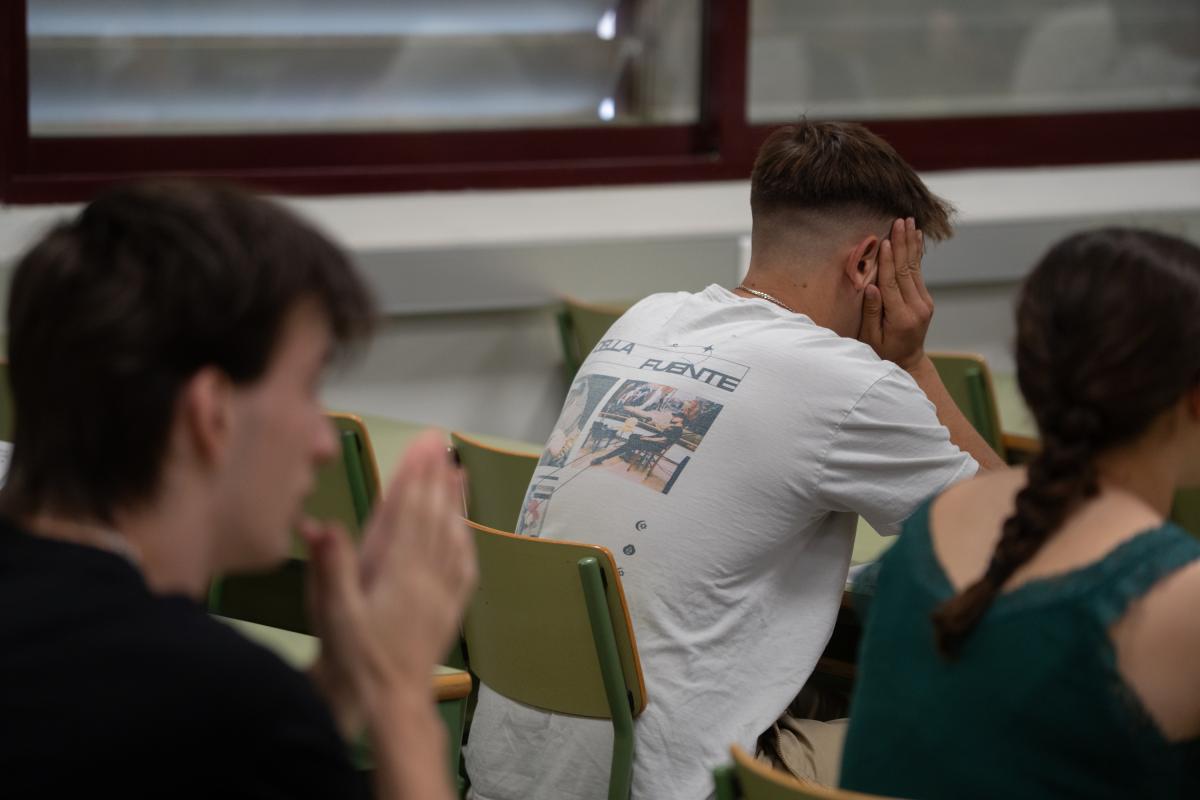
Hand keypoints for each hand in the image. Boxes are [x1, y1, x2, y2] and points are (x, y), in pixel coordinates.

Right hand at [304, 430, 476, 726]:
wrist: (392, 703)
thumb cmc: (356, 659)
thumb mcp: (333, 615)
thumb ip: (331, 569)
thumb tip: (323, 524)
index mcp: (397, 571)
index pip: (408, 512)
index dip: (415, 475)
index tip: (422, 445)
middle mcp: (426, 576)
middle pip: (434, 516)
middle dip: (436, 476)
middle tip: (442, 442)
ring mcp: (442, 592)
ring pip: (453, 536)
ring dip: (455, 500)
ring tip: (459, 470)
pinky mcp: (451, 609)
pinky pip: (464, 565)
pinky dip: (465, 538)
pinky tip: (466, 528)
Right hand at [858, 217, 933, 370]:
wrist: (908, 361)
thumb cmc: (883, 351)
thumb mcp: (871, 338)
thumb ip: (871, 312)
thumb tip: (871, 287)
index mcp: (901, 317)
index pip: (892, 284)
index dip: (889, 262)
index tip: (886, 241)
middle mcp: (917, 308)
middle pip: (907, 271)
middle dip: (903, 244)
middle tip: (901, 222)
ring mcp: (924, 302)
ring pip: (915, 268)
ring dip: (911, 244)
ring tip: (910, 223)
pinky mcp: (926, 299)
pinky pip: (918, 273)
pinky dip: (916, 254)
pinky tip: (915, 238)